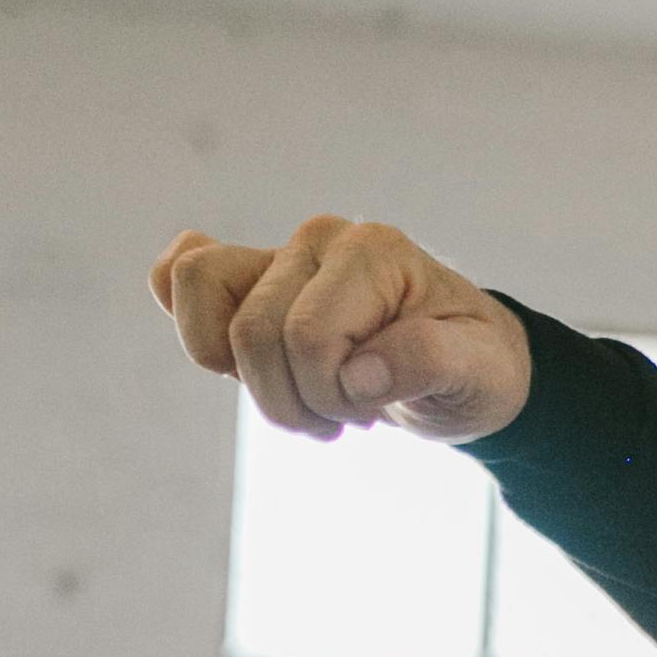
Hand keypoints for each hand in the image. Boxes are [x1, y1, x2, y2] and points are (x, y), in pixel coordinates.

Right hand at [149, 218, 532, 443]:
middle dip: (292, 401)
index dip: (330, 393)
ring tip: (305, 400)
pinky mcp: (248, 281)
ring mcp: (277, 256)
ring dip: (245, 378)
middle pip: (251, 333)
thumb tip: (356, 374)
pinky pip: (177, 277)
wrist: (464, 363)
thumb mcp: (479, 373)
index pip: (306, 336)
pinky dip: (189, 322)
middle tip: (347, 416)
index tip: (375, 409)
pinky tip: (229, 362)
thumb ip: (428, 363)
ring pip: (198, 294)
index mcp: (373, 251)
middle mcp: (319, 240)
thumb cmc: (472, 364)